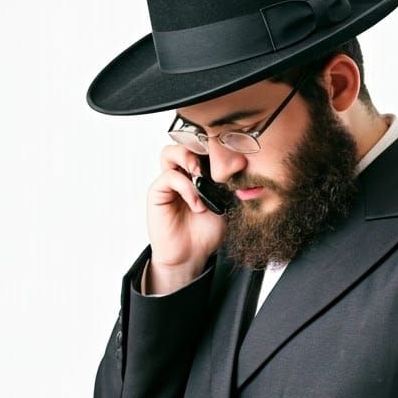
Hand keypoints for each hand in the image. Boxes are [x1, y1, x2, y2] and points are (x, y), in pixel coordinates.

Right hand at [145, 145, 227, 292]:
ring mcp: (169, 182)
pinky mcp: (158, 193)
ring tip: (200, 175)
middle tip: (213, 161)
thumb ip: (227, 185)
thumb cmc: (207, 232)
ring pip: (170, 152)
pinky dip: (186, 188)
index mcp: (199, 173)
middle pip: (183, 142)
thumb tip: (240, 166)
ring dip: (187, 159)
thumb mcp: (226, 205)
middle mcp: (182, 174)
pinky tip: (197, 204)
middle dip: (199, 146)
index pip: (202, 148)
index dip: (213, 146)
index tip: (229, 155)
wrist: (192, 255)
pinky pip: (169, 177)